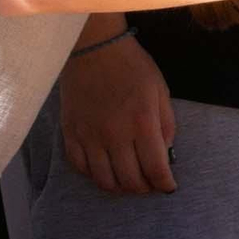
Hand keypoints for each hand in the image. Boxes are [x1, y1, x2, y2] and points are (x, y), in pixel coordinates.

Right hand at [60, 37, 175, 193]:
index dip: (165, 184)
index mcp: (142, 123)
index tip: (169, 187)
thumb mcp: (161, 92)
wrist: (95, 50)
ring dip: (120, 188)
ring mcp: (89, 136)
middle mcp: (114, 135)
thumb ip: (166, 124)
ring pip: (103, 179)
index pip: (155, 168)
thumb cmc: (133, 67)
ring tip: (129, 183)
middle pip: (129, 179)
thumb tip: (166, 152)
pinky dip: (94, 176)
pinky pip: (80, 167)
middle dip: (144, 188)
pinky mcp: (70, 134)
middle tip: (150, 185)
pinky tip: (105, 171)